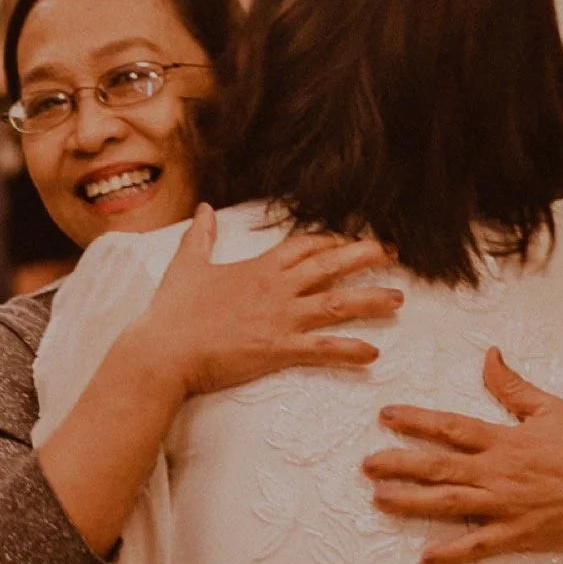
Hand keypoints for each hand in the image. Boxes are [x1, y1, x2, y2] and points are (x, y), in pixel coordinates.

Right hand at [127, 208, 400, 401]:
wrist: (164, 349)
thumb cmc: (173, 311)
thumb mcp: (187, 264)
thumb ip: (200, 236)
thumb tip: (203, 209)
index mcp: (259, 268)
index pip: (304, 246)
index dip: (330, 241)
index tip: (350, 239)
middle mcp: (276, 289)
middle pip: (330, 266)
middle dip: (365, 257)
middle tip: (393, 254)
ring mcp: (280, 318)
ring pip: (336, 304)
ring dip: (370, 300)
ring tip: (398, 300)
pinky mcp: (278, 349)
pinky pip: (321, 348)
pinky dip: (348, 350)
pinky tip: (372, 354)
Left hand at [362, 347, 562, 563]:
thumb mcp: (551, 408)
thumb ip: (513, 385)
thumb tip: (489, 354)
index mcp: (505, 440)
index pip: (451, 427)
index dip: (416, 420)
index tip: (385, 415)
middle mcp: (499, 472)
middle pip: (439, 466)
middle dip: (399, 463)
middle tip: (365, 463)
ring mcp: (506, 505)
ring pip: (450, 503)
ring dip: (412, 502)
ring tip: (379, 499)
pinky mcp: (517, 534)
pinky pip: (479, 546)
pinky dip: (452, 552)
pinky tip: (425, 556)